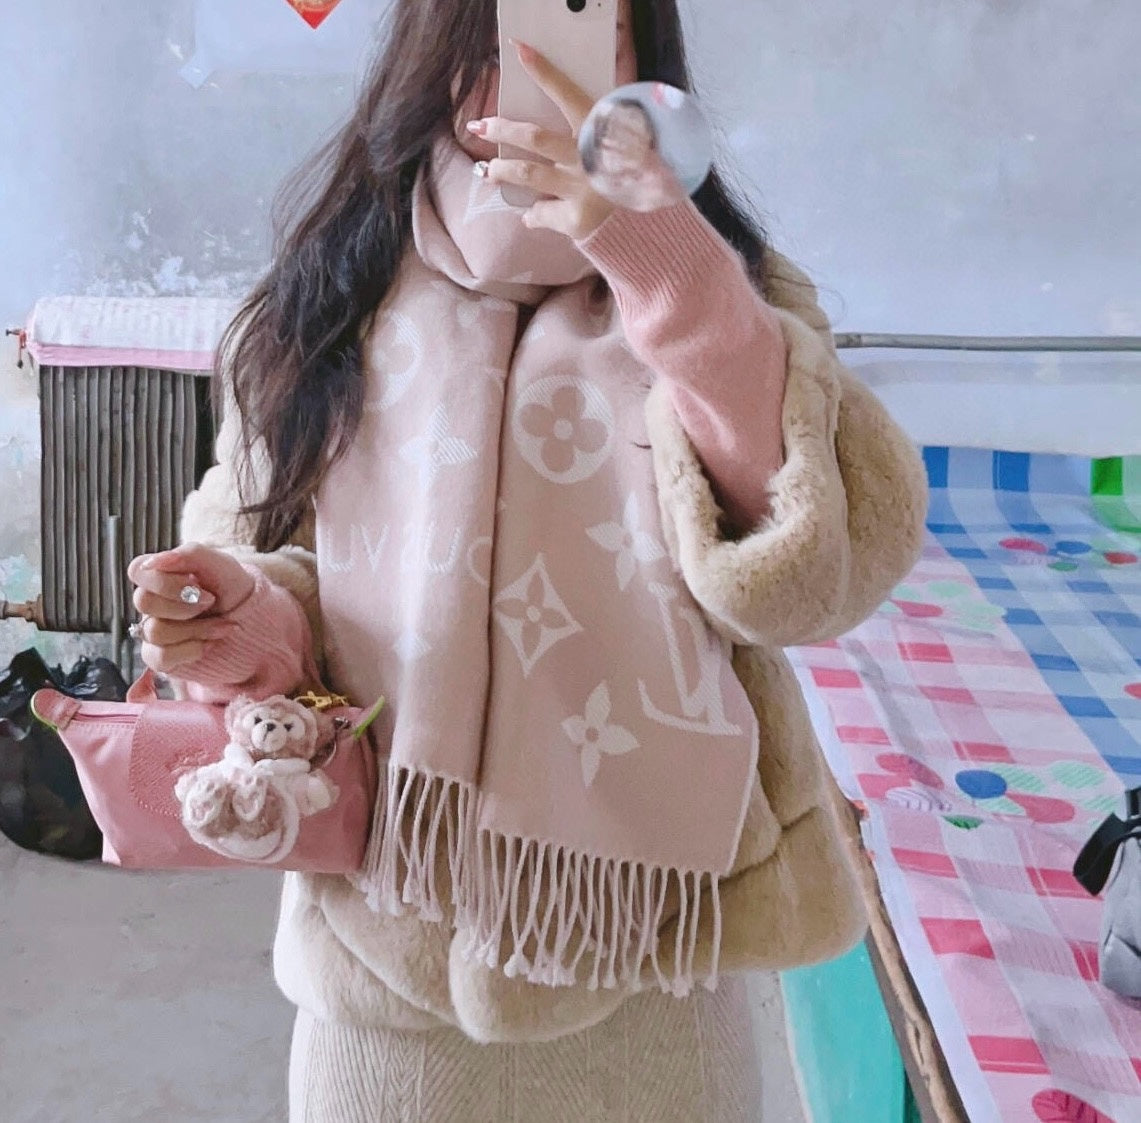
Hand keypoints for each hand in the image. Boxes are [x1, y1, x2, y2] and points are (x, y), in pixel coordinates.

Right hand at [127, 543, 255, 672]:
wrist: (252, 622)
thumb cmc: (232, 588)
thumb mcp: (221, 564)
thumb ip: (190, 554)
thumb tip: (152, 562)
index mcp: (160, 574)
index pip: (138, 570)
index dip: (165, 580)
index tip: (196, 583)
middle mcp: (153, 603)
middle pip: (144, 602)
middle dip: (186, 604)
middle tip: (212, 602)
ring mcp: (154, 630)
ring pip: (155, 632)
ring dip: (198, 628)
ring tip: (223, 624)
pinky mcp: (161, 656)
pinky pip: (160, 657)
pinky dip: (192, 650)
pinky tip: (210, 643)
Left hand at [468, 40, 613, 240]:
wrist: (647, 216)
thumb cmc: (624, 170)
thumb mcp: (613, 139)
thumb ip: (589, 123)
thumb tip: (557, 115)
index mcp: (597, 129)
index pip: (567, 93)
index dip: (543, 72)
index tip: (520, 49)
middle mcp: (587, 156)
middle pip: (534, 137)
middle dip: (501, 129)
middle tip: (480, 126)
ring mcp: (581, 188)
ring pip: (528, 174)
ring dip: (501, 170)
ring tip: (488, 171)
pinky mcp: (576, 218)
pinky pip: (541, 212)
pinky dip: (532, 213)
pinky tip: (529, 213)